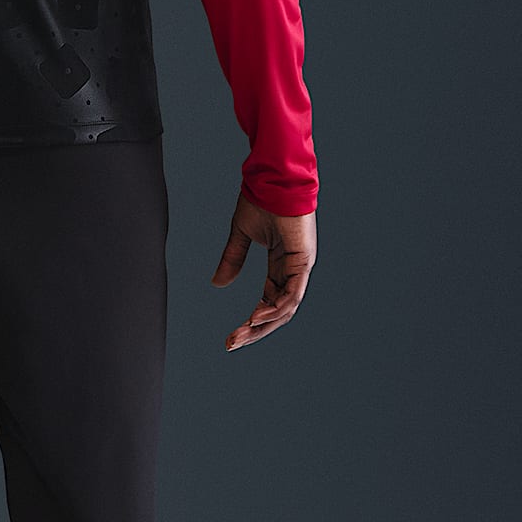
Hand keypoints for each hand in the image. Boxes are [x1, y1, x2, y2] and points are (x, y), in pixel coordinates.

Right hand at [212, 188, 316, 351]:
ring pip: (285, 308)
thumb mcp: (240, 234)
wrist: (272, 178)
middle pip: (277, 312)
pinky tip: (257, 317)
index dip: (252, 322)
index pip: (269, 302)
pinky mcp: (303, 260)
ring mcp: (301, 267)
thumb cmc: (261, 199)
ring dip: (263, 325)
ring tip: (241, 335)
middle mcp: (293, 270)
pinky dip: (276, 308)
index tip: (231, 336)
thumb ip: (232, 259)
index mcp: (281, 266)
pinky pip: (292, 293)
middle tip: (232, 344)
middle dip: (255, 332)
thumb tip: (218, 284)